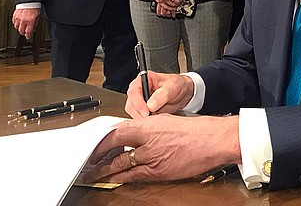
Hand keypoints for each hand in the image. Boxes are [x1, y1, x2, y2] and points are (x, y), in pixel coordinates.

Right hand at [12, 8, 39, 39]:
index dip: (28, 36)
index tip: (28, 37)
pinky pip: (14, 22)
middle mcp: (23, 20)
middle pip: (21, 31)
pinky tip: (18, 23)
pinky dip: (16, 24)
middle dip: (23, 33)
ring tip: (22, 28)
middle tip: (25, 33)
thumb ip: (35, 23)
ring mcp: (18, 18)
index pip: (28, 32)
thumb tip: (34, 28)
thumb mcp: (38, 16)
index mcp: (30, 21)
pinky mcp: (14, 15)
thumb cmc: (34, 7)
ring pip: (16, 27)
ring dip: (19, 28)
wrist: (29, 0)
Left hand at [81, 114, 240, 183]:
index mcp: (149, 125)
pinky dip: (124, 178)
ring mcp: (153, 159)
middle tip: (88, 165)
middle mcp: (148, 142)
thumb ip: (147, 127)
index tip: (93, 147)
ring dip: (106, 172)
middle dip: (99, 161)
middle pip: (115, 153)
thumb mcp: (166, 120)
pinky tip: (116, 179)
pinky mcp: (160, 172)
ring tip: (95, 175)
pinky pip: (136, 177)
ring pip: (122, 167)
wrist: (213, 140)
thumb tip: (130, 133)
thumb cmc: (195, 129)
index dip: (101, 143)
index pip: (116, 134)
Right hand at [126, 70, 195, 118]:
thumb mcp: (173, 87)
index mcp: (144, 79)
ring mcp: (140, 101)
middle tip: (151, 119)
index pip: (134, 92)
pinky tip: (154, 120)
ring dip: (143, 118)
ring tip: (155, 118)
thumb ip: (162, 95)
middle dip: (140, 113)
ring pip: (134, 113)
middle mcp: (139, 90)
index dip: (138, 103)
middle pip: (131, 104)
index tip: (146, 112)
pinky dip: (146, 121)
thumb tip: (150, 105)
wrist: (183, 93)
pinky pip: (140, 118)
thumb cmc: (177, 85)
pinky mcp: (143, 110)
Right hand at [145, 0, 182, 17]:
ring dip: (176, 5)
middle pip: (175, 1)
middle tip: (181, 0)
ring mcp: (162, 0)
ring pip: (171, 5)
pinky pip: (165, 7)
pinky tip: (173, 8)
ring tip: (178, 3)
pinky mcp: (159, 2)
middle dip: (180, 1)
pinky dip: (170, 9)